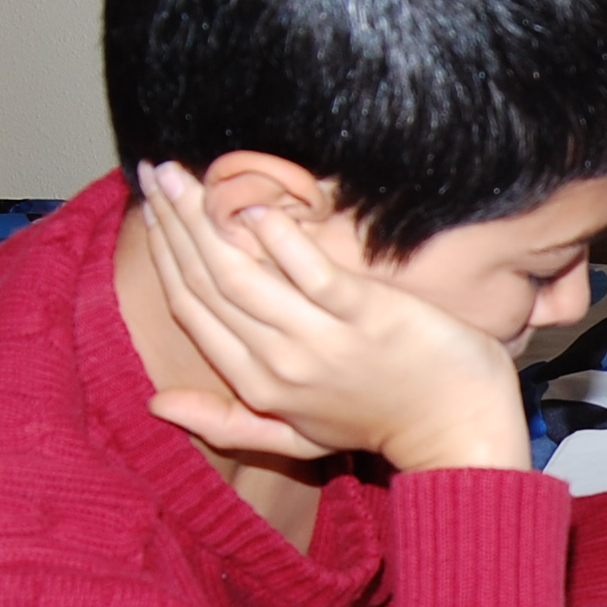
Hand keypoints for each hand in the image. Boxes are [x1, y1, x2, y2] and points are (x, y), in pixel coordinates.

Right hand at [138, 161, 529, 469]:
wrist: (457, 432)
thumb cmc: (376, 423)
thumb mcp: (292, 435)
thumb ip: (224, 420)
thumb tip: (153, 404)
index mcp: (256, 384)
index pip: (191, 307)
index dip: (164, 253)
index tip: (150, 207)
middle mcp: (279, 362)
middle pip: (207, 281)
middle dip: (173, 222)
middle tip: (153, 170)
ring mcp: (323, 339)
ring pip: (242, 273)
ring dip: (204, 219)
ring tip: (181, 173)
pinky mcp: (368, 315)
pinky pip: (312, 273)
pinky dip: (280, 239)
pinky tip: (255, 206)